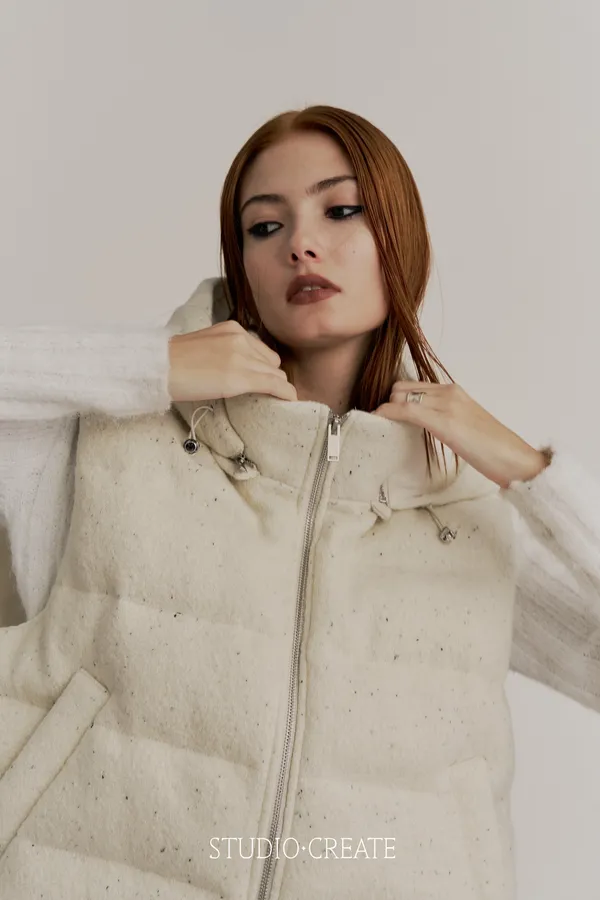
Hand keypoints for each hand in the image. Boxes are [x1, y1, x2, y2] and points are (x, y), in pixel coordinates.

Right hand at [167, 320, 296, 403]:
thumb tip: (237, 369)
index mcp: (232, 328)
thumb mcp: (205, 345)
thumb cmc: (173, 362)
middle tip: (264, 393)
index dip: (263, 368)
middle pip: (272, 363)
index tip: (261, 380)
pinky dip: (286, 394)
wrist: (157, 368)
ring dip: (276, 388)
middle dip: (270, 378)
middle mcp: (241, 339)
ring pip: (275, 375)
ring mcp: (242, 357)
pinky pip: (275, 385)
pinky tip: (290, 401)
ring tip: (274, 400)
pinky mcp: (241, 378)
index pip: (262, 350)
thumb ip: (225, 350)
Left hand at [372, 381, 547, 488]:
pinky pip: (405, 410)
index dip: (395, 400)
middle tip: (379, 425)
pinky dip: (386, 414)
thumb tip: (426, 427)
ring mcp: (447, 404)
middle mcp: (450, 392)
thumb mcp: (465, 428)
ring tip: (377, 427)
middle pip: (402, 387)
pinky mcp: (445, 421)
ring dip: (384, 410)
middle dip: (386, 404)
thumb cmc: (495, 451)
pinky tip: (378, 422)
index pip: (414, 386)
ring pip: (400, 396)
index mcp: (456, 392)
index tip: (384, 416)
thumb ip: (446, 421)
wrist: (518, 461)